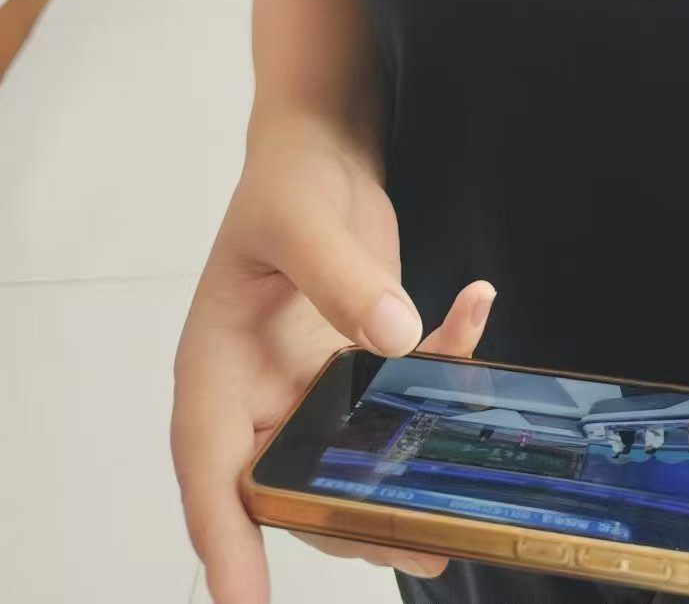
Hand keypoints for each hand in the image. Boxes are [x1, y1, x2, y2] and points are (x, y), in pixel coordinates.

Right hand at [172, 117, 495, 601]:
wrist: (321, 146)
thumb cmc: (284, 180)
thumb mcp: (300, 218)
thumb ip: (341, 276)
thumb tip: (396, 338)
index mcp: (215, 370)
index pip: (210, 473)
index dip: (227, 543)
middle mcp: (260, 392)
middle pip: (291, 487)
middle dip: (348, 522)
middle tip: (418, 542)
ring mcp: (313, 384)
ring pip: (353, 459)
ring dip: (407, 470)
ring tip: (462, 495)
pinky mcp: (361, 361)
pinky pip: (403, 389)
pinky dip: (445, 362)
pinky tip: (476, 309)